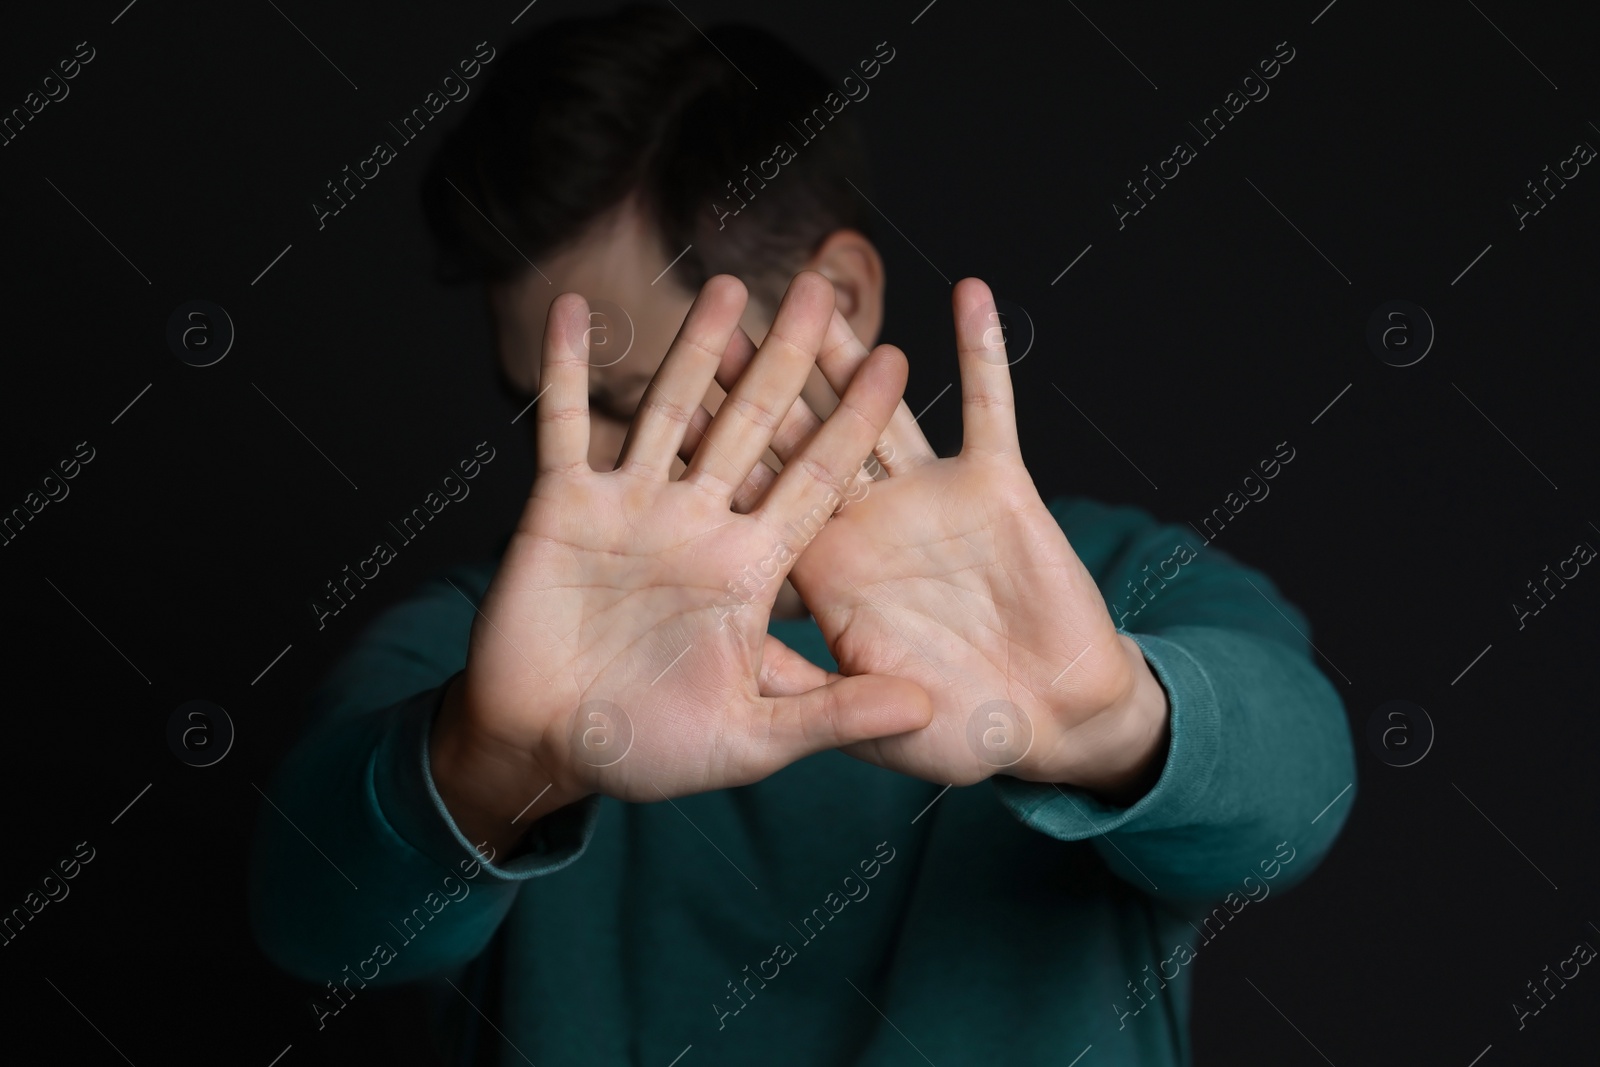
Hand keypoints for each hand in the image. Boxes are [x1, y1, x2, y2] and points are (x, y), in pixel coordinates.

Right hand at [432, 272, 931, 856]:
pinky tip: (577, 309)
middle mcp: (699, 525)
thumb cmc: (652, 750)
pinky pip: (565, 424)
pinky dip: (568, 369)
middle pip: (753, 426)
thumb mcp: (754, 737)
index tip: (895, 364)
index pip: (815, 480)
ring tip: (726, 286)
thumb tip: (926, 708)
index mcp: (751, 569)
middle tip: (819, 287)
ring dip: (694, 349)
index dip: (854, 424)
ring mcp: (632, 508)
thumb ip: (836, 712)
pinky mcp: (563, 506)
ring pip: (670, 410)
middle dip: (786, 359)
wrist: (548, 750)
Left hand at [715, 278, 1168, 800]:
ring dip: (853, 350)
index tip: (672, 399)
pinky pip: (991, 409)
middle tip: (721, 316)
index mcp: (824, 571)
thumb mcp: (876, 722)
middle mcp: (866, 521)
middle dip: (765, 378)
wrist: (1050, 723)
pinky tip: (970, 294)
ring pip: (879, 408)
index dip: (716, 455)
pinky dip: (983, 354)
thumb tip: (741, 671)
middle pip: (802, 437)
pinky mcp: (998, 486)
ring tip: (819, 286)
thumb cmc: (958, 734)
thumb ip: (814, 699)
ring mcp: (930, 498)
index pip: (756, 501)